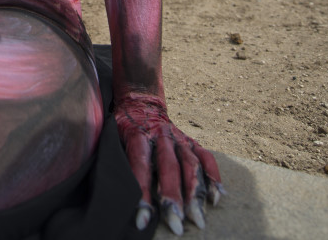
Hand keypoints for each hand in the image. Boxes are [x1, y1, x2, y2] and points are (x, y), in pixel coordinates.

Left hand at [115, 93, 223, 234]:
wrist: (141, 103)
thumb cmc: (123, 127)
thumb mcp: (112, 136)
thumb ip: (115, 157)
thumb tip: (110, 188)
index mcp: (137, 135)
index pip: (140, 166)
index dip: (142, 193)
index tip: (142, 219)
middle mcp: (161, 136)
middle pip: (169, 168)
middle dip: (173, 198)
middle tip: (176, 224)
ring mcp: (179, 138)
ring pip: (191, 165)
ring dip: (195, 194)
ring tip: (198, 219)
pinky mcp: (191, 141)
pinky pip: (206, 158)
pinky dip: (213, 177)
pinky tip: (217, 198)